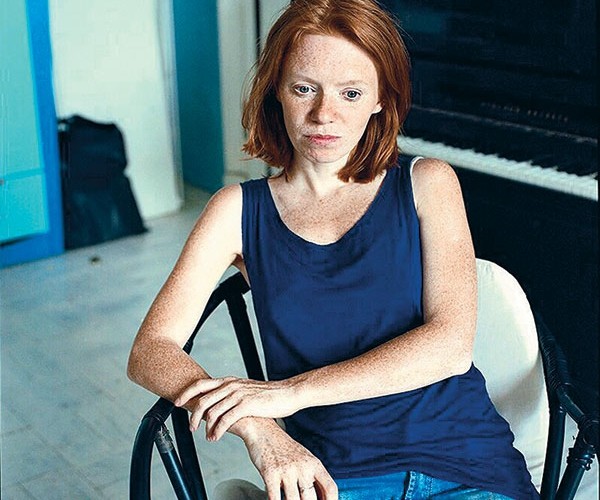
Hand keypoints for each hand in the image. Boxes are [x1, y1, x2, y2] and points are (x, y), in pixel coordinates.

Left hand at [174, 376, 300, 439]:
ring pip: (212, 411)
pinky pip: (226, 420)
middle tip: (191, 428)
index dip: (186, 393)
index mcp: (229, 380)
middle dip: (193, 415)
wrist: (287, 393)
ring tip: (207, 437)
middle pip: (203, 399)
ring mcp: (238, 394)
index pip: (201, 384)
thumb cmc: (267, 395)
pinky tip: (215, 438)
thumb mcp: (245, 389)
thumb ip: (231, 393)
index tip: (176, 402)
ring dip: (206, 426)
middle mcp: (231, 385)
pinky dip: (217, 431)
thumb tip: (218, 402)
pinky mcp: (247, 405)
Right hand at [243, 419, 337, 499]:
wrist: (263, 430)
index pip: (330, 487)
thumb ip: (313, 476)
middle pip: (311, 499)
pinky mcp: (270, 474)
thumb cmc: (283, 446)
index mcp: (314, 464)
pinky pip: (275, 498)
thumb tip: (323, 497)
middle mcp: (302, 467)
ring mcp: (286, 471)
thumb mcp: (304, 458)